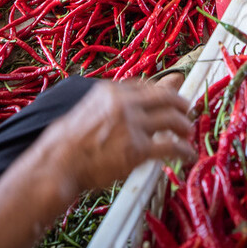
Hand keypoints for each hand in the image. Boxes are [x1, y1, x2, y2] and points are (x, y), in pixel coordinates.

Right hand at [41, 81, 194, 191]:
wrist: (59, 162)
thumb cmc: (74, 138)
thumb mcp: (95, 108)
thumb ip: (123, 98)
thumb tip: (139, 91)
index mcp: (112, 91)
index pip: (149, 85)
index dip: (165, 93)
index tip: (173, 100)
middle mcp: (124, 104)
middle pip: (167, 98)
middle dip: (182, 106)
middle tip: (187, 115)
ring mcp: (131, 125)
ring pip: (172, 119)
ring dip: (184, 127)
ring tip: (187, 134)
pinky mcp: (137, 149)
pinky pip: (170, 146)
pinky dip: (183, 151)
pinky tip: (187, 155)